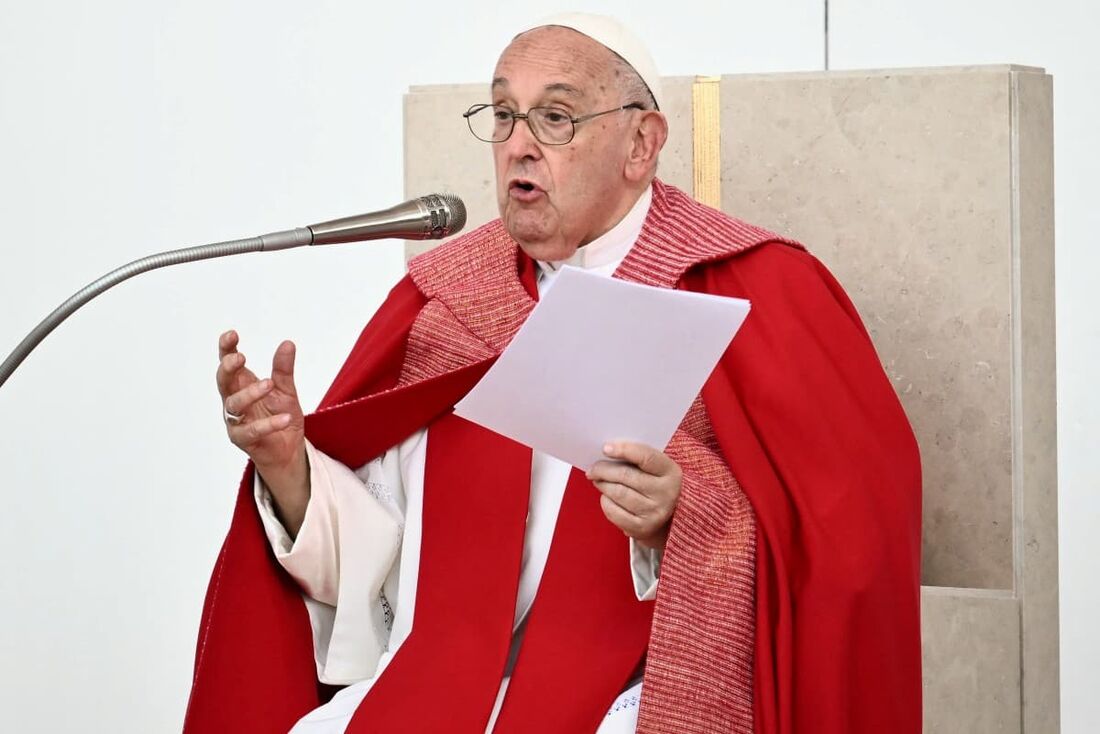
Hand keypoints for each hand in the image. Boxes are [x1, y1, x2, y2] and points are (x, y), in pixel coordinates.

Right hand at [216, 330, 308, 533]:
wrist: (288, 449)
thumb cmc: (280, 415)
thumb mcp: (286, 390)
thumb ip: (283, 369)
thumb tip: (288, 343)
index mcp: (241, 384)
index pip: (228, 363)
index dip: (226, 349)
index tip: (231, 335)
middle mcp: (233, 401)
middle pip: (223, 381)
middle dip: (228, 368)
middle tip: (240, 358)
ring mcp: (235, 421)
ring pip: (234, 405)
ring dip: (250, 393)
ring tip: (269, 384)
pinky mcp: (242, 439)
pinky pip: (252, 431)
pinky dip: (269, 424)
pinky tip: (285, 417)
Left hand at [586, 442, 682, 550]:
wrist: (672, 519)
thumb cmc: (657, 485)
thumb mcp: (658, 469)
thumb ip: (638, 458)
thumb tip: (607, 451)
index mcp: (671, 472)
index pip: (646, 457)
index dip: (624, 450)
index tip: (605, 448)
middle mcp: (666, 493)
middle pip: (625, 476)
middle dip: (603, 470)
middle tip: (593, 469)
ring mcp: (654, 512)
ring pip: (617, 493)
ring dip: (602, 485)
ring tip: (598, 480)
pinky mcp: (642, 528)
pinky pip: (613, 512)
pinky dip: (605, 502)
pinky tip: (607, 497)